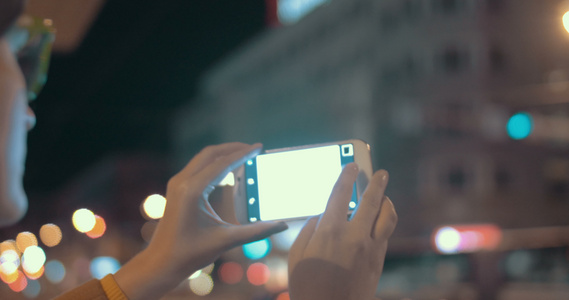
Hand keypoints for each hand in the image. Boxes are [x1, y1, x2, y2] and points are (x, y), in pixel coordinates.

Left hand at [114, 143, 287, 299]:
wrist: (161, 263)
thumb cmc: (191, 253)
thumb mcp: (226, 241)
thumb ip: (256, 231)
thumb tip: (282, 226)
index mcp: (193, 191)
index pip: (222, 164)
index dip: (242, 154)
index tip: (259, 147)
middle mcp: (182, 182)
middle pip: (210, 154)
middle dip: (232, 148)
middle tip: (253, 148)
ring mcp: (177, 184)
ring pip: (202, 158)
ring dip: (223, 154)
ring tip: (243, 155)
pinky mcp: (176, 189)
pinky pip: (197, 167)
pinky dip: (214, 163)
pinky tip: (227, 169)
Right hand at [288, 163, 396, 299]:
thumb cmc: (307, 286)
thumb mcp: (297, 255)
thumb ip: (309, 230)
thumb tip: (323, 216)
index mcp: (330, 232)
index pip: (341, 194)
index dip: (346, 177)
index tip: (351, 166)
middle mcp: (355, 236)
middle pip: (371, 200)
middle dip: (377, 183)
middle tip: (380, 173)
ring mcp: (370, 248)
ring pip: (387, 216)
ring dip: (386, 201)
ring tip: (383, 195)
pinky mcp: (379, 261)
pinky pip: (385, 233)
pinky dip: (382, 221)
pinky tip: (376, 220)